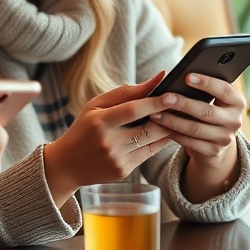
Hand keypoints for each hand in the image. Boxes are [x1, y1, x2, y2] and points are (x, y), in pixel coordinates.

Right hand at [42, 75, 176, 206]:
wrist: (67, 164)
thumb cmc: (84, 128)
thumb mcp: (97, 105)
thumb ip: (127, 92)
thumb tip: (157, 78)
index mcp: (100, 122)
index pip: (133, 110)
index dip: (155, 102)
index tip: (172, 94)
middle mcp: (109, 142)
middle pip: (149, 128)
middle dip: (169, 117)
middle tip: (182, 106)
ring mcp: (118, 159)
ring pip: (153, 142)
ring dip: (168, 129)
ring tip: (176, 117)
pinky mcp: (124, 171)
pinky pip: (149, 154)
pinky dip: (159, 141)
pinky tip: (163, 132)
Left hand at [148, 73, 243, 201]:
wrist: (214, 141)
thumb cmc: (206, 111)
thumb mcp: (211, 100)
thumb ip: (201, 89)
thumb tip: (177, 78)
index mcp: (236, 102)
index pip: (225, 90)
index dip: (207, 83)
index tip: (187, 76)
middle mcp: (234, 121)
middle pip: (207, 111)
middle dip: (183, 104)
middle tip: (164, 98)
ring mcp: (225, 138)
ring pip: (196, 129)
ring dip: (173, 121)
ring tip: (156, 113)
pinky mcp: (213, 152)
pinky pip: (190, 142)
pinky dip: (174, 134)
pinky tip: (162, 127)